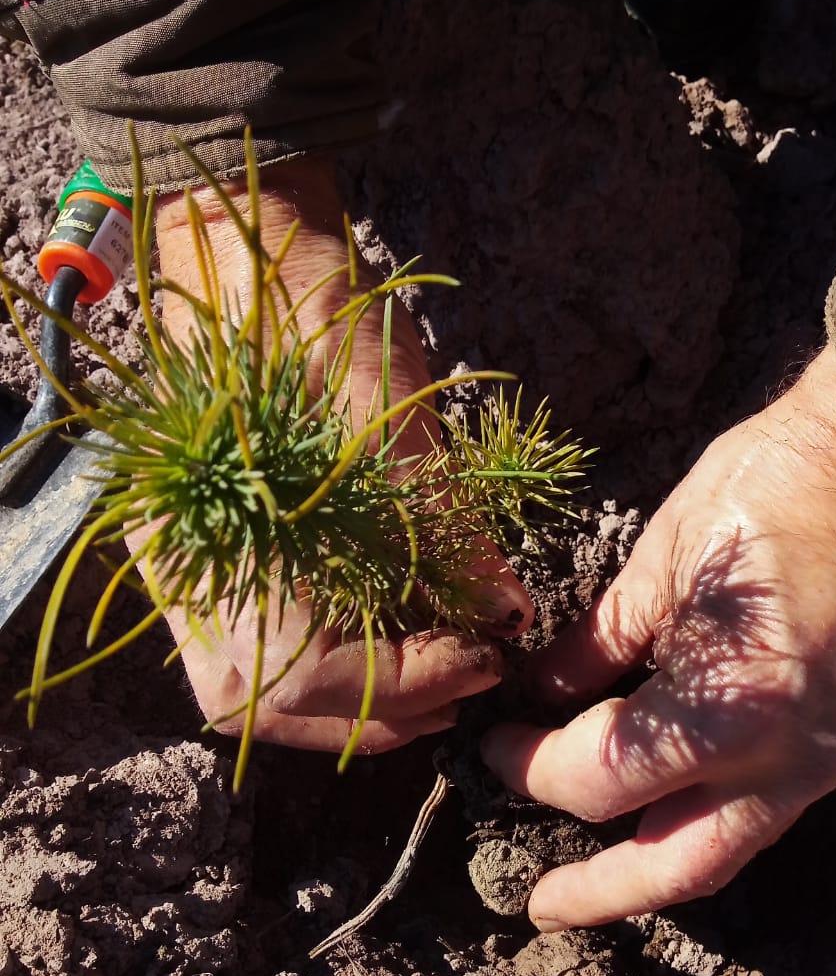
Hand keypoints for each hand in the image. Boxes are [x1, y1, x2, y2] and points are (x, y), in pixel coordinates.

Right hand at [152, 156, 531, 755]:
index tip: (488, 657)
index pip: (329, 679)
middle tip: (470, 670)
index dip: (418, 680)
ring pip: (272, 698)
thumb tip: (508, 612)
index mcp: (238, 555)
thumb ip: (450, 535)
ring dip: (359, 699)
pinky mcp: (200, 570)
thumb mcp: (400, 430)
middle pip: (295, 709)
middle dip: (394, 705)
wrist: (248, 266)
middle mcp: (195, 589)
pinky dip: (325, 669)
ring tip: (436, 665)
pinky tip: (385, 642)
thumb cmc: (322, 331)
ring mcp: (186, 585)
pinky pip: (256, 661)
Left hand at [482, 347, 835, 927]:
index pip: (603, 778)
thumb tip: (543, 696)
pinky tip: (666, 803)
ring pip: (732, 848)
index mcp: (735, 706)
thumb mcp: (665, 556)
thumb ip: (598, 643)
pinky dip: (708, 817)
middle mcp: (793, 757)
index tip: (499, 740)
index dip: (533, 767)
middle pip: (679, 866)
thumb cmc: (777, 482)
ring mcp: (833, 756)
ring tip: (595, 876)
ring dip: (658, 867)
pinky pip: (767, 807)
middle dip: (601, 892)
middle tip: (539, 906)